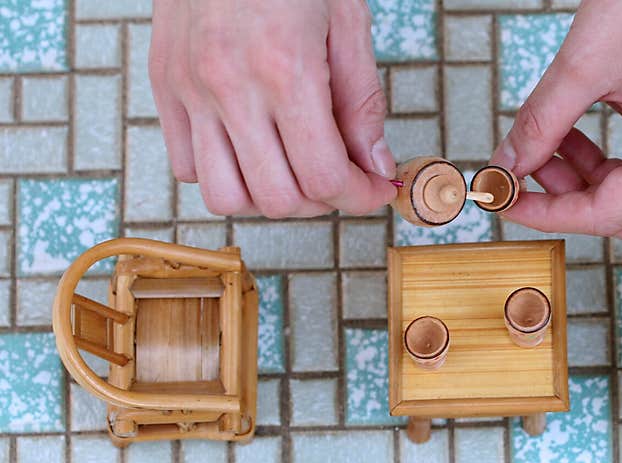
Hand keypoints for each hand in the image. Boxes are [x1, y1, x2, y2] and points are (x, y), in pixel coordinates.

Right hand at [149, 0, 396, 217]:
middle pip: (278, 199)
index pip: (323, 176)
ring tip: (292, 168)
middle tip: (339, 176)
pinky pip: (186, 168)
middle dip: (321, 201)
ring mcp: (189, 89)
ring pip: (226, 198)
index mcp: (283, 68)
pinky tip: (250, 148)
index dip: (358, 197)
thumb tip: (375, 167)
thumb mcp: (346, 22)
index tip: (373, 191)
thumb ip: (362, 103)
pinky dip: (223, 175)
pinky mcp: (165, 87)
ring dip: (268, 198)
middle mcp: (228, 85)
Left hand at [490, 0, 621, 245]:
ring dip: (590, 182)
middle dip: (573, 205)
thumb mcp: (583, 64)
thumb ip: (539, 125)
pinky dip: (612, 161)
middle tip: (531, 176)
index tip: (509, 201)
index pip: (608, 215)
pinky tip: (578, 132)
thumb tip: (506, 167)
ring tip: (549, 145)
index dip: (550, 215)